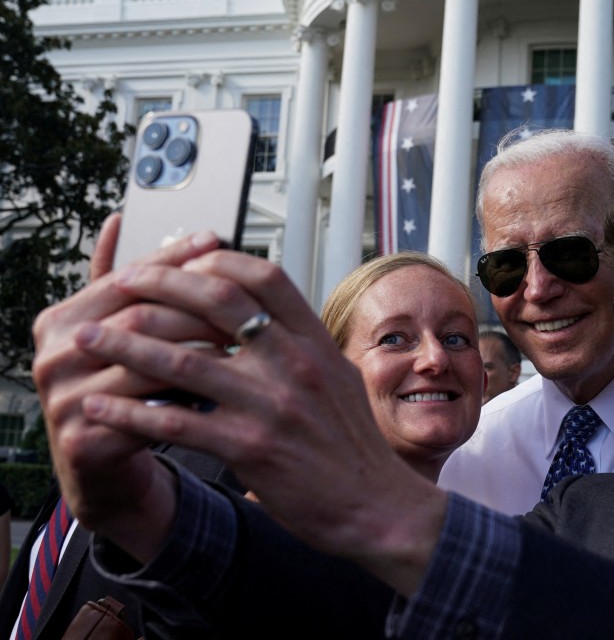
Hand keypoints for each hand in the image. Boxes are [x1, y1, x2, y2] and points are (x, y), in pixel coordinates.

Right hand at [32, 227, 223, 559]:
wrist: (97, 463)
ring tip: (243, 343)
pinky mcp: (85, 442)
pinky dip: (193, 400)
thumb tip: (136, 222)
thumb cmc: (120, 386)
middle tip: (244, 303)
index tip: (215, 240)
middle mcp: (53, 356)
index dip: (172, 258)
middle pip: (140, 317)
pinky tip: (226, 390)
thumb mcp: (120, 330)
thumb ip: (131, 281)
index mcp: (59, 320)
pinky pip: (152, 414)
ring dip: (202, 352)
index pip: (123, 278)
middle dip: (199, 308)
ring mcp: (63, 401)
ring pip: (150, 364)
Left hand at [72, 250, 447, 594]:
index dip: (217, 260)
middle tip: (122, 283)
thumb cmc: (353, 444)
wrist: (375, 505)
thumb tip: (266, 313)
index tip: (181, 260)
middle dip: (160, 284)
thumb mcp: (340, 376)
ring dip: (125, 344)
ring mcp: (271, 405)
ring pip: (183, 360)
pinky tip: (99, 406)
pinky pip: (175, 423)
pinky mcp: (249, 449)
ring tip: (87, 337)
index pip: (265, 277)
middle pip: (218, 301)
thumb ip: (303, 342)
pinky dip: (129, 412)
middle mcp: (295, 364)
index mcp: (316, 342)